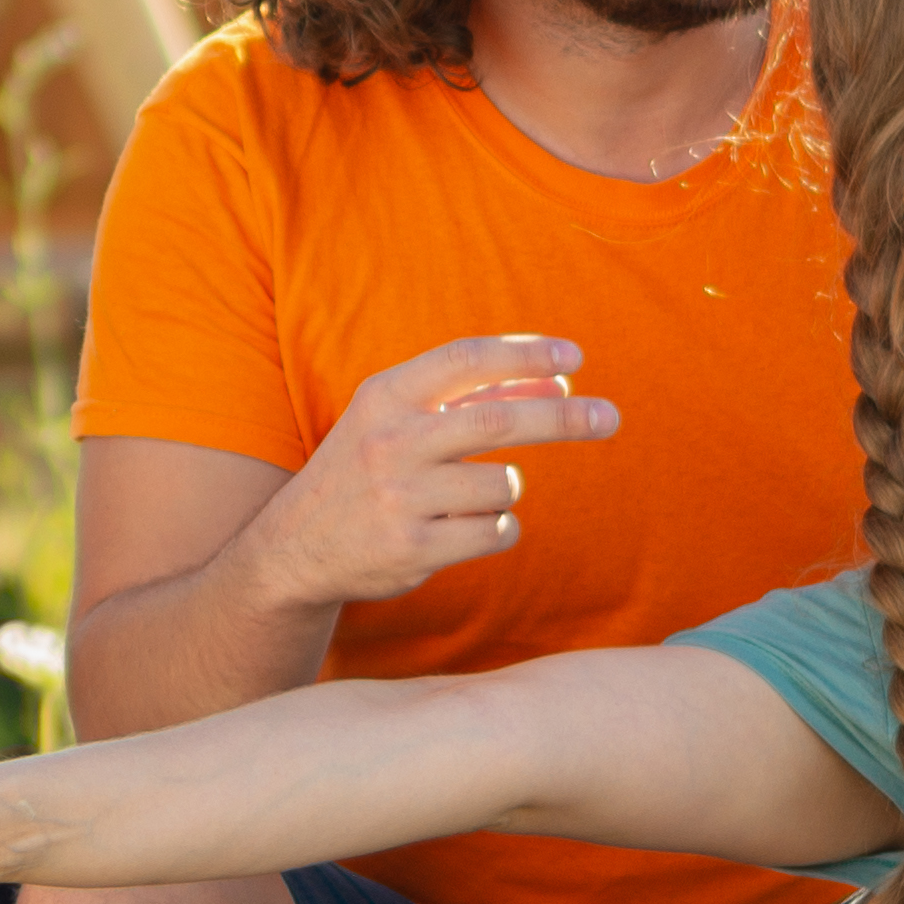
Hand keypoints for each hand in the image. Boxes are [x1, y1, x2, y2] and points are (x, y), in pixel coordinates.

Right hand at [248, 334, 611, 613]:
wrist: (294, 548)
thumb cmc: (364, 471)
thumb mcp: (394, 419)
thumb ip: (466, 397)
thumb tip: (557, 379)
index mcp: (385, 396)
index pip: (466, 359)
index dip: (525, 353)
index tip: (574, 357)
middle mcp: (391, 442)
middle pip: (499, 420)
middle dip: (563, 415)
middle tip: (609, 417)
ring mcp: (400, 498)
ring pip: (505, 485)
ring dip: (507, 490)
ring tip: (468, 497)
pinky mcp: (415, 549)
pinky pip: (497, 532)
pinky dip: (497, 529)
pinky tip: (459, 530)